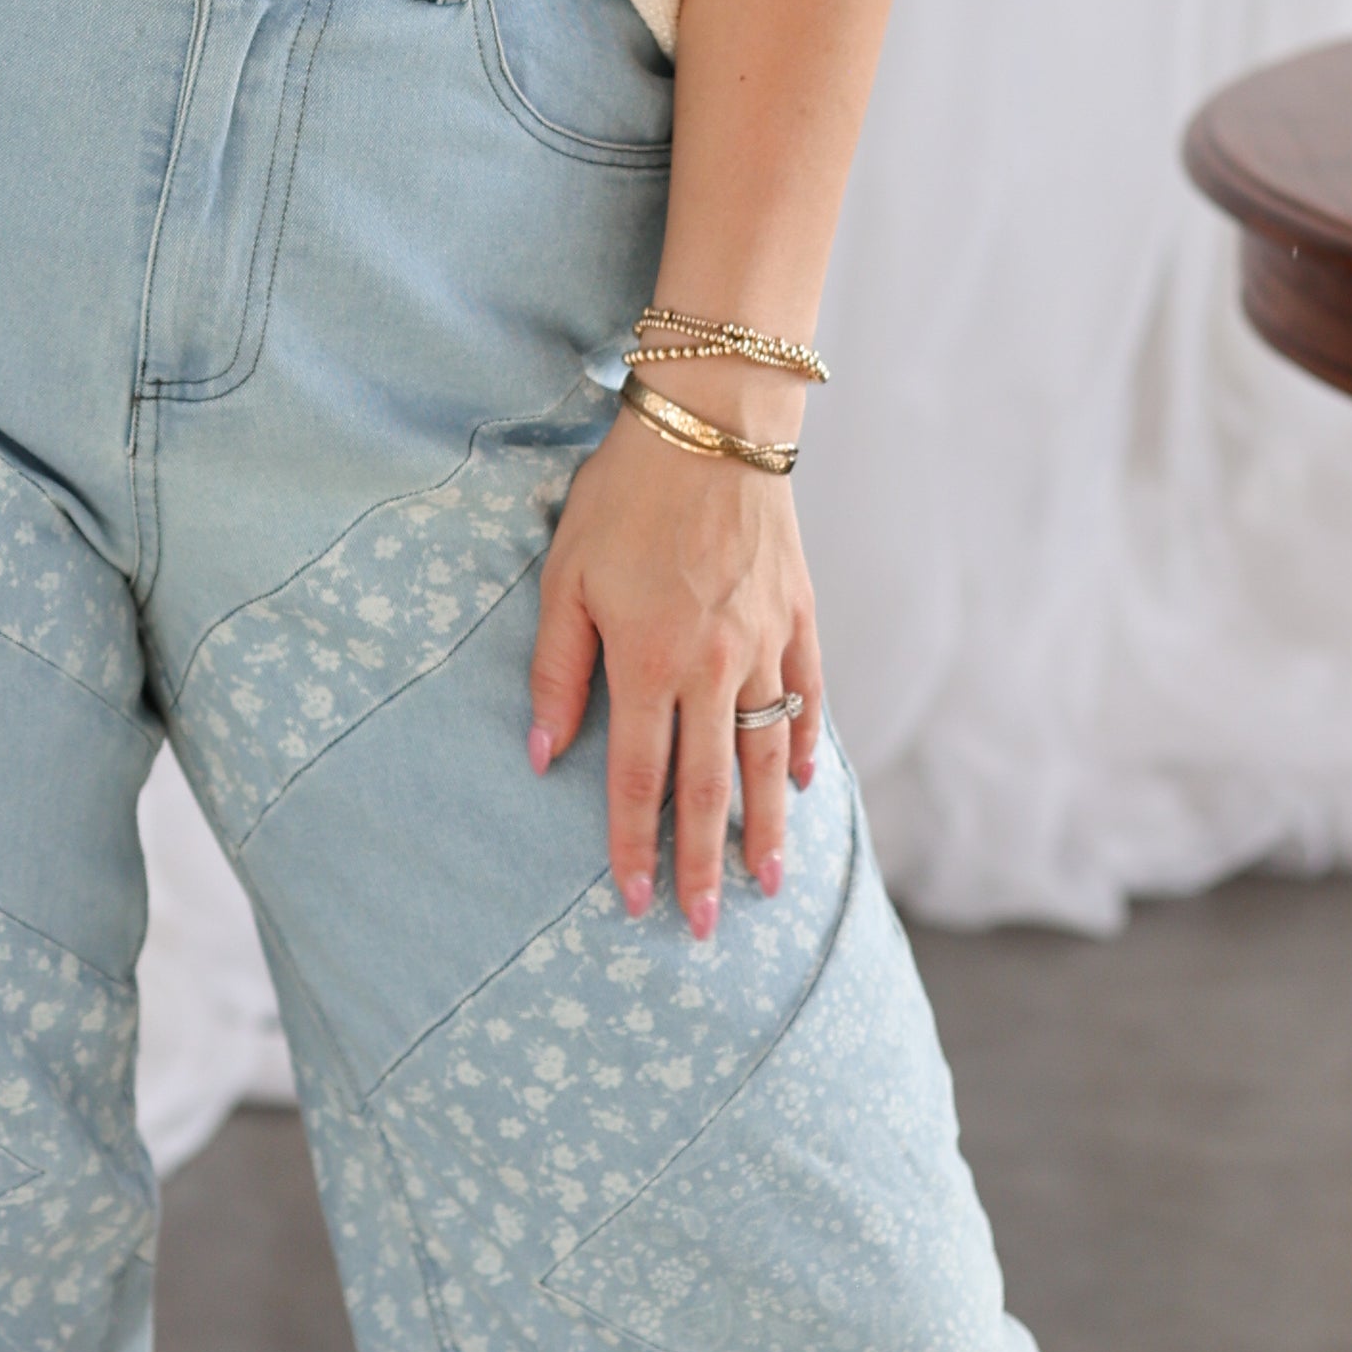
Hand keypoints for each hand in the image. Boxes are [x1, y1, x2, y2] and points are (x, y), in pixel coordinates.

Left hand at [526, 408, 823, 937]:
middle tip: (704, 928)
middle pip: (710, 789)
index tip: (634, 903)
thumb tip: (544, 757)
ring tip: (768, 884)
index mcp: (649, 663)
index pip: (641, 780)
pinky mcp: (798, 614)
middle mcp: (713, 667)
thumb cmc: (622, 498)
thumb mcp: (564, 579)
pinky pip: (807, 695)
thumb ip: (556, 673)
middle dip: (705, 866)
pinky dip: (805, 745)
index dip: (635, 847)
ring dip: (766, 827)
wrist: (710, 423)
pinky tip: (802, 786)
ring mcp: (764, 644)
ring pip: (767, 755)